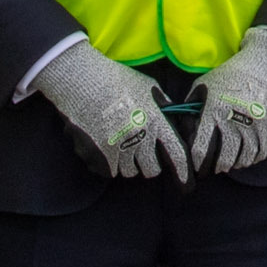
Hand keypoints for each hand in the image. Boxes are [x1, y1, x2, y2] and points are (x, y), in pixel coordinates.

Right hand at [32, 40, 195, 184]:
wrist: (80, 80)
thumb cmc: (115, 81)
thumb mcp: (147, 87)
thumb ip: (163, 107)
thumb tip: (174, 122)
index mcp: (154, 118)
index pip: (176, 153)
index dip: (183, 172)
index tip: (186, 186)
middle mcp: (139, 134)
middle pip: (151, 170)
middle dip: (148, 164)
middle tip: (137, 150)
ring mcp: (118, 146)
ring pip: (129, 171)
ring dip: (125, 162)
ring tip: (116, 140)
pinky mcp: (98, 154)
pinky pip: (110, 172)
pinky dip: (107, 163)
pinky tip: (102, 143)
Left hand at [195, 28, 266, 175]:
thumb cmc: (233, 75)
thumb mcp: (204, 85)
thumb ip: (190, 108)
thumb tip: (183, 134)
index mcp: (215, 111)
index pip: (201, 151)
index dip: (198, 164)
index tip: (198, 167)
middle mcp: (236, 121)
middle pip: (223, 161)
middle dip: (216, 167)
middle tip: (214, 167)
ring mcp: (259, 128)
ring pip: (243, 160)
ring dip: (235, 162)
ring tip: (231, 159)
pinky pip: (262, 155)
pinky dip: (254, 156)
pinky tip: (248, 150)